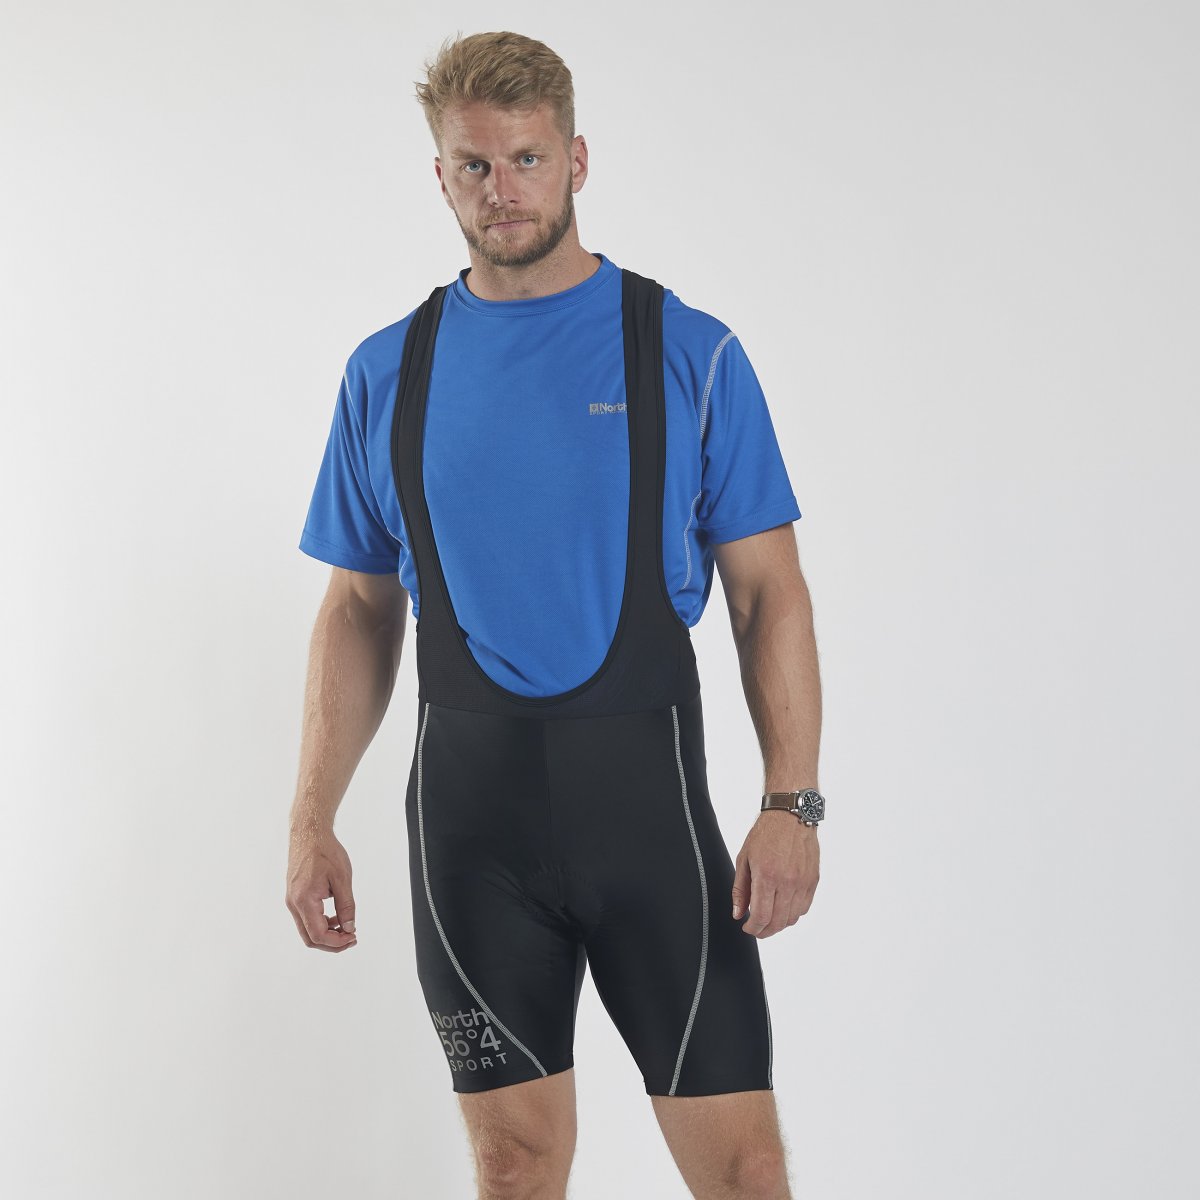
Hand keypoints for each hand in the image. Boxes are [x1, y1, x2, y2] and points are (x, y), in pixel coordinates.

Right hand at [285, 825, 358, 951]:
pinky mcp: (295, 896)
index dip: (337, 942)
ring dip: (327, 933)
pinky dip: (321, 923)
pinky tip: (336, 916)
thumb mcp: (342, 878)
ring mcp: (292, 900)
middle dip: (332, 943)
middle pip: (310, 938)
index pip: (318, 935)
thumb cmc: (325, 851)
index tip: (353, 937)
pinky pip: (306, 918)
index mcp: (304, 900)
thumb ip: (346, 906)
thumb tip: (350, 927)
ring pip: (307, 930)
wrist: (309, 833)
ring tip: (347, 926)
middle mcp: (293, 904)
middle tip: (352, 937)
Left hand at [730, 810, 819, 937]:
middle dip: (765, 931)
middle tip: (756, 929)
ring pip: (792, 918)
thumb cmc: (765, 834)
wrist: (790, 816)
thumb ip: (740, 889)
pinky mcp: (813, 880)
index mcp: (766, 875)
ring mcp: (802, 882)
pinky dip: (793, 914)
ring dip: (779, 924)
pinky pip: (804, 908)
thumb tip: (738, 914)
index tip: (747, 929)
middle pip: (778, 922)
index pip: (761, 916)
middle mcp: (787, 881)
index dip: (753, 929)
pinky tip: (783, 908)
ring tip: (769, 919)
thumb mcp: (744, 859)